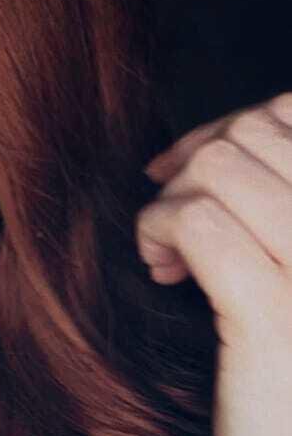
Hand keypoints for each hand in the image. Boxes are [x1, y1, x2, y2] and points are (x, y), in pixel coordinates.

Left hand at [138, 92, 291, 435]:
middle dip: (196, 163)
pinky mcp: (274, 310)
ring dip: (173, 199)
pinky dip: (158, 231)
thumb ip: (278, 216)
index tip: (187, 171)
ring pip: (223, 166)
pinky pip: (196, 219)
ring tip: (167, 258)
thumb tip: (211, 150)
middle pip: (257, 132)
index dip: (235, 125)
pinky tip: (160, 274)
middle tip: (172, 230)